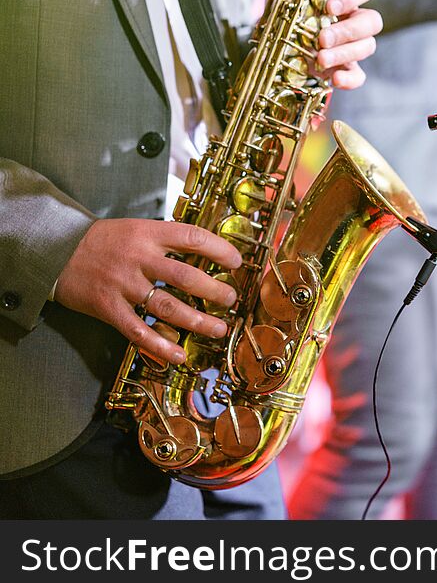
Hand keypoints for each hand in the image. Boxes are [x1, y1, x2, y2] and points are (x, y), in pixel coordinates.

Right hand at [55, 220, 242, 364]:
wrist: (53, 249)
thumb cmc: (103, 240)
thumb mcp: (136, 228)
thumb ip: (166, 240)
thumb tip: (207, 252)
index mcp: (148, 233)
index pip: (192, 236)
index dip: (219, 249)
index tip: (236, 261)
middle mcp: (138, 258)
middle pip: (186, 276)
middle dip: (214, 290)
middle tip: (231, 299)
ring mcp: (123, 284)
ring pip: (167, 306)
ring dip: (197, 320)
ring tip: (218, 328)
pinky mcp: (108, 307)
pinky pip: (138, 330)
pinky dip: (160, 345)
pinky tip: (179, 354)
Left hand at [268, 0, 381, 89]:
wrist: (275, 49)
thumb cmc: (287, 15)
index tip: (330, 6)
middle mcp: (354, 20)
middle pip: (372, 21)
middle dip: (348, 30)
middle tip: (322, 38)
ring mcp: (353, 47)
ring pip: (367, 47)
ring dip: (344, 53)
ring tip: (319, 58)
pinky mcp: (347, 69)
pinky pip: (359, 76)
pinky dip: (350, 80)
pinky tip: (335, 80)